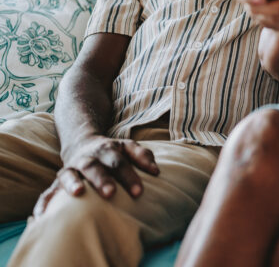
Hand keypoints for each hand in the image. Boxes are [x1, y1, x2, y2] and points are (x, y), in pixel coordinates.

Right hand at [33, 135, 158, 217]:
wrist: (82, 142)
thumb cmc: (111, 151)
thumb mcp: (128, 147)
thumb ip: (143, 156)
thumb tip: (157, 171)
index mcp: (108, 150)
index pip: (120, 162)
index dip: (129, 176)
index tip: (139, 192)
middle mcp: (88, 158)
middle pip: (94, 167)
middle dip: (102, 180)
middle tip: (111, 193)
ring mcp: (71, 168)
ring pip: (69, 174)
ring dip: (72, 183)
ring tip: (77, 193)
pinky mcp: (58, 181)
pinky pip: (48, 191)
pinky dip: (44, 202)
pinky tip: (41, 216)